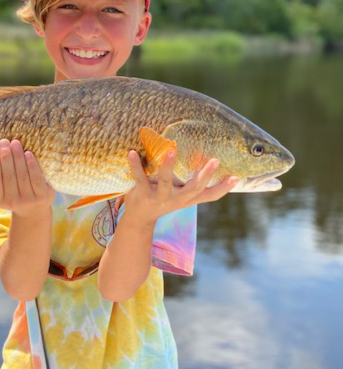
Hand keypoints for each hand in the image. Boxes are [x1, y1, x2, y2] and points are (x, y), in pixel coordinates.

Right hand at [0, 139, 54, 216]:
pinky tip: (28, 153)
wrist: (35, 209)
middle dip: (5, 157)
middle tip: (3, 142)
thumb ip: (0, 174)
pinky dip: (32, 165)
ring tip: (15, 143)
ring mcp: (28, 200)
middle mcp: (13, 202)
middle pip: (8, 176)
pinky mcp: (42, 196)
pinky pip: (36, 178)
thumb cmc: (16, 192)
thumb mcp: (4, 189)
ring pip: (22, 175)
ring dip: (18, 157)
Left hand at [123, 149, 238, 224]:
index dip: (223, 188)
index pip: (209, 195)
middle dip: (205, 175)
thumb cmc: (164, 200)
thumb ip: (195, 187)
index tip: (236, 177)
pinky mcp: (141, 194)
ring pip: (165, 182)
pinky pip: (139, 178)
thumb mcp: (182, 196)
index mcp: (187, 198)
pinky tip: (132, 153)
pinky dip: (136, 165)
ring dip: (168, 166)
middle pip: (194, 189)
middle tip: (215, 160)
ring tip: (171, 150)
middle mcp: (176, 199)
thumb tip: (216, 168)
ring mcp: (158, 197)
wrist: (139, 219)